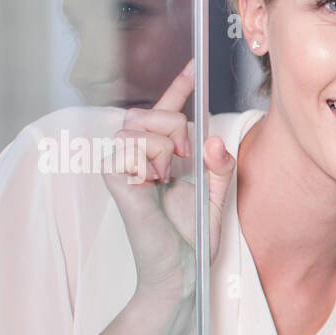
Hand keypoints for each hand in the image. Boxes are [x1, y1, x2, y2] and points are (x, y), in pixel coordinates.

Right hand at [100, 60, 236, 298]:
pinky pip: (137, 145)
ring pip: (147, 126)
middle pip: (155, 112)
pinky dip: (155, 160)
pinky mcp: (114, 176)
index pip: (165, 112)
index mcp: (158, 156)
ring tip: (168, 175)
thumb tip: (214, 140)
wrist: (181, 270)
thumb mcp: (218, 196)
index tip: (194, 65)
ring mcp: (119, 164)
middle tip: (183, 162)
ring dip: (168, 147)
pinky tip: (154, 180)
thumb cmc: (192, 238)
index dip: (179, 86)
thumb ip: (221, 165)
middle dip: (177, 129)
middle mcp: (134, 155)